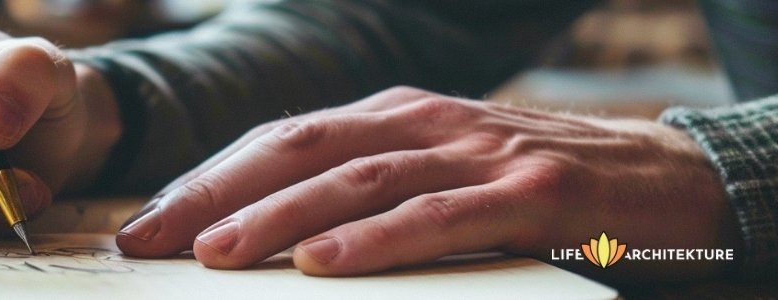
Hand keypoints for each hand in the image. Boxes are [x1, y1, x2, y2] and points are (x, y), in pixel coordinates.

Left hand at [116, 86, 739, 281]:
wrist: (661, 176)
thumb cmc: (527, 185)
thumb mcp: (435, 172)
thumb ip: (364, 190)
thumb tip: (273, 241)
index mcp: (392, 115)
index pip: (279, 140)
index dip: (208, 179)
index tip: (148, 225)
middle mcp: (423, 121)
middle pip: (297, 150)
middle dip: (213, 196)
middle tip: (148, 242)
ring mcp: (476, 151)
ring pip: (356, 180)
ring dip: (276, 219)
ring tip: (214, 256)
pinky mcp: (530, 190)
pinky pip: (438, 218)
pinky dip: (376, 241)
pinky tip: (324, 266)